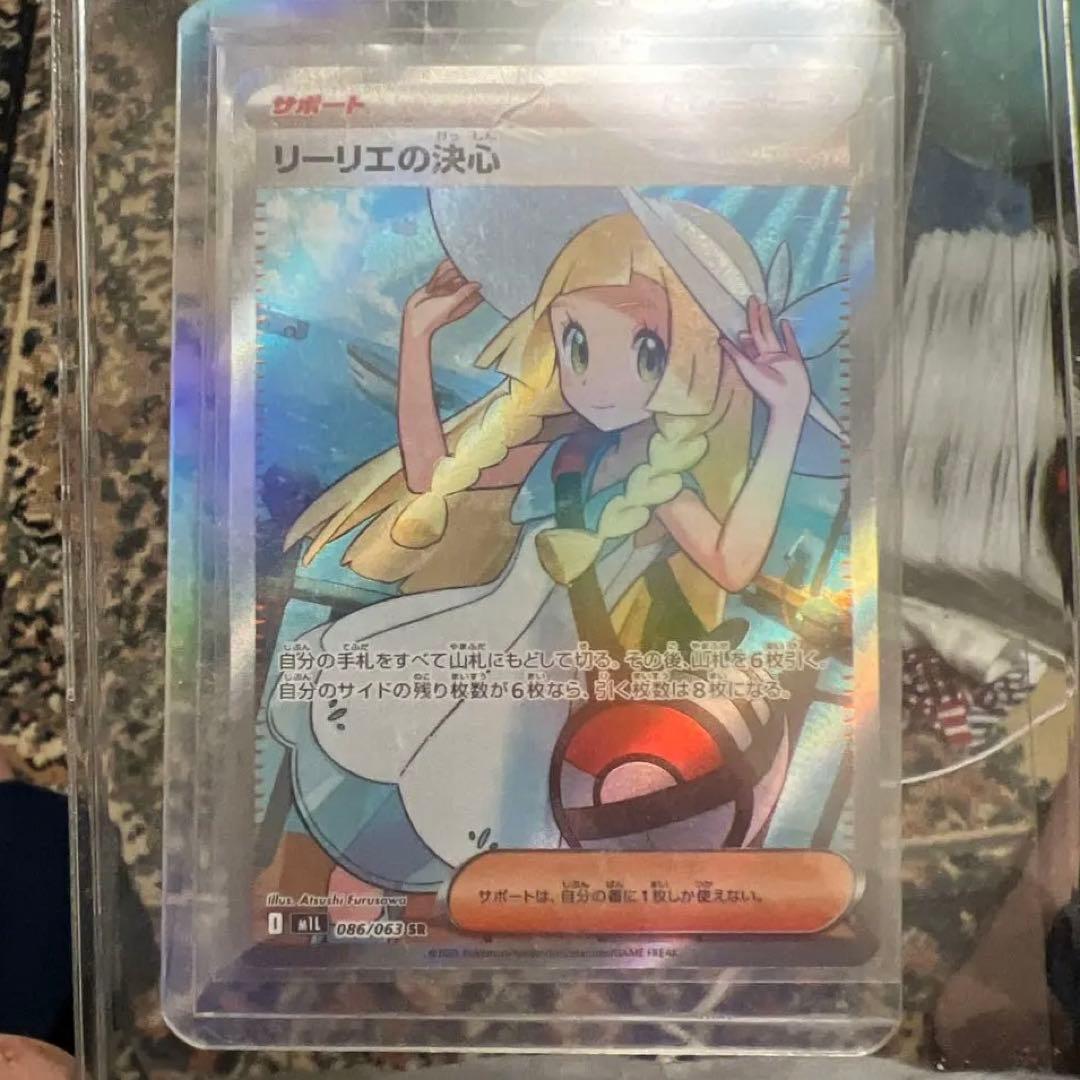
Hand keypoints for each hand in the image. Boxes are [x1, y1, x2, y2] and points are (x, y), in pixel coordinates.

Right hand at [403, 258, 482, 340]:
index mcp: (467, 301)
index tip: (475, 272)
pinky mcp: (439, 282)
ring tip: (436, 289)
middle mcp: (460, 293)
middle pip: (465, 274)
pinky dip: (437, 275)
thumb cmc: (433, 316)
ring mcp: (449, 287)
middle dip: (457, 274)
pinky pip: (442, 270)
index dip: (479, 278)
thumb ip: (464, 293)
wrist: (414, 318)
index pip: (478, 287)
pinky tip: (432, 286)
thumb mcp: (450, 304)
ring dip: (444, 276)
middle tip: (448, 283)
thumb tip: (479, 284)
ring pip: (453, 270)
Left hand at [720, 297, 810, 421]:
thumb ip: (736, 354)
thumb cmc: (766, 389)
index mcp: (753, 360)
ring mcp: (780, 357)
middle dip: (755, 317)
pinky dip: (787, 333)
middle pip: (759, 333)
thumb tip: (721, 339)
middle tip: (752, 299)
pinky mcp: (794, 358)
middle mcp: (765, 357)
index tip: (738, 311)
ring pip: (772, 334)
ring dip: (768, 321)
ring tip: (764, 306)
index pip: (747, 340)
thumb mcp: (748, 369)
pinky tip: (784, 322)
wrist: (788, 402)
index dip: (743, 327)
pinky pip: (790, 343)